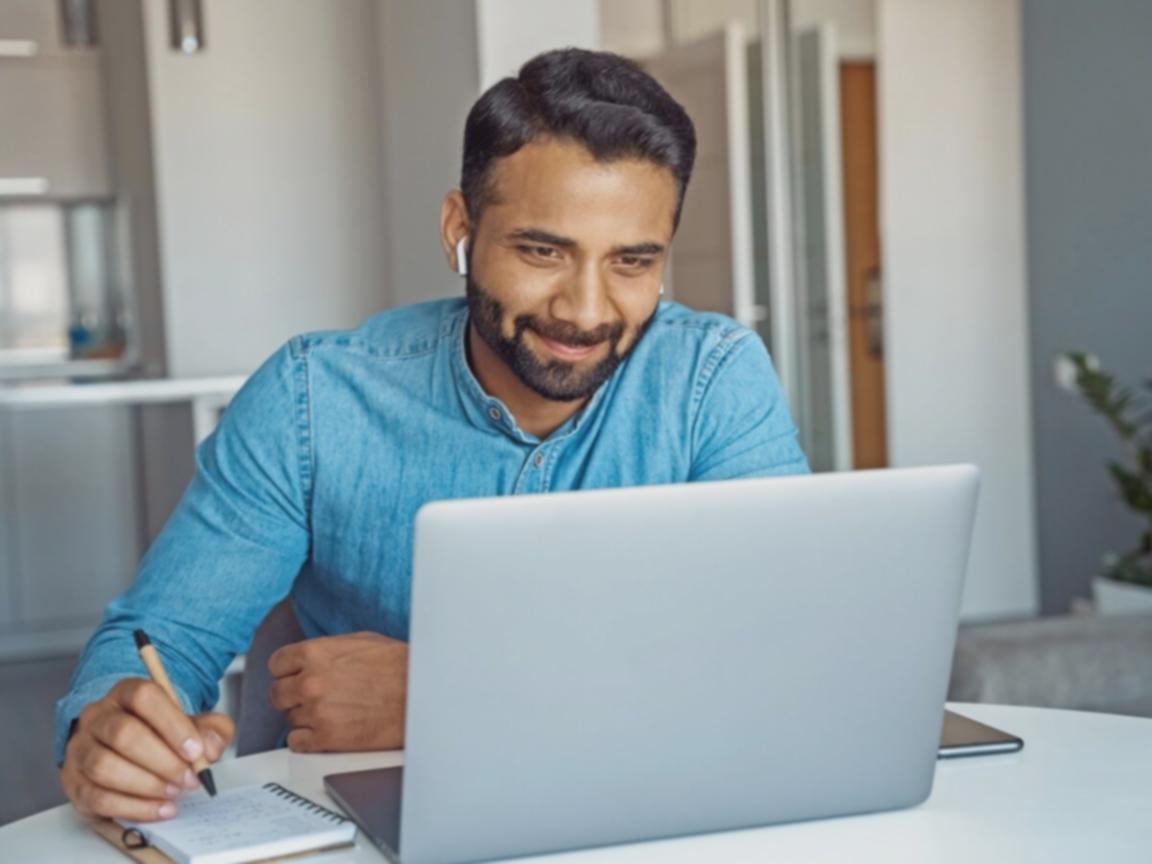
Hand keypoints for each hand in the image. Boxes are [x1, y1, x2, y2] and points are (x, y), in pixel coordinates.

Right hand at [59, 678, 233, 820]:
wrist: (126, 749)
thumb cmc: (161, 734)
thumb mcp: (193, 724)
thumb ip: (210, 729)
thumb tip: (211, 746)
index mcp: (126, 692)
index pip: (144, 697)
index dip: (172, 724)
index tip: (196, 751)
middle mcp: (97, 716)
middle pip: (123, 733)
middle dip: (162, 761)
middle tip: (189, 779)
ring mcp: (80, 748)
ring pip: (104, 767)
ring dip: (145, 785)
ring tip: (173, 793)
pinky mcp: (73, 781)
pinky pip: (96, 798)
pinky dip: (132, 808)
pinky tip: (159, 809)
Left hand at [268, 631, 407, 751]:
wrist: (420, 695)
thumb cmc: (398, 667)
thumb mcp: (360, 641)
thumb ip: (326, 650)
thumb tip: (308, 659)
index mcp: (316, 653)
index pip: (276, 664)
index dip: (287, 672)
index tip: (294, 678)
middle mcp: (310, 681)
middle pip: (277, 694)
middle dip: (293, 697)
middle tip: (313, 699)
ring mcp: (316, 711)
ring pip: (289, 719)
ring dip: (305, 719)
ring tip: (332, 714)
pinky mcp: (326, 738)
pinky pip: (296, 742)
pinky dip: (308, 740)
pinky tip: (326, 732)